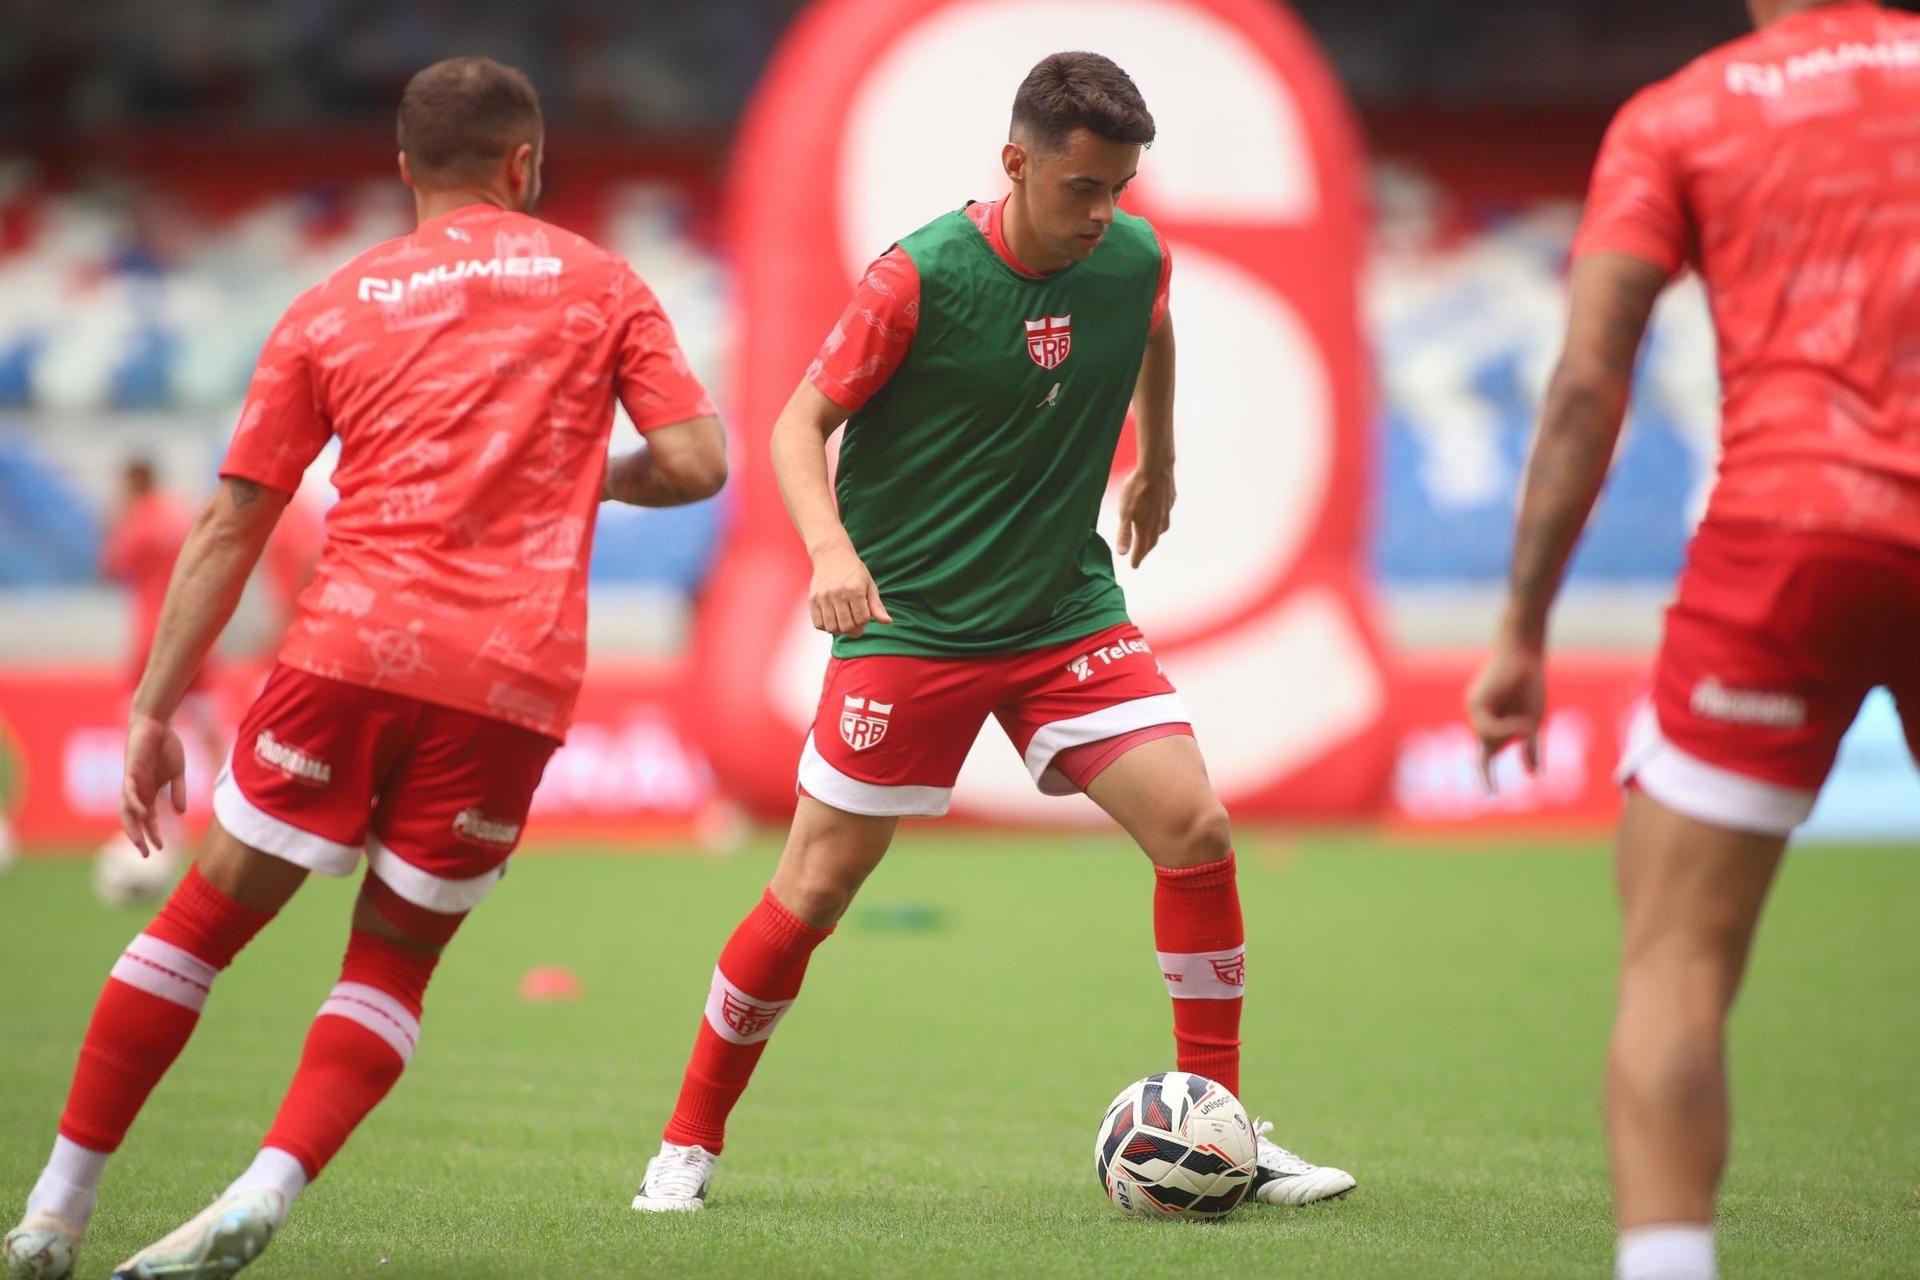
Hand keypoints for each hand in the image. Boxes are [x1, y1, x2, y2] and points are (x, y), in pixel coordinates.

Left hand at [121, 712, 187, 854]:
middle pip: (134, 820)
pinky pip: (128, 791)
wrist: (157, 723)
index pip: (148, 819)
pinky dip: (132, 803)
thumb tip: (180, 813)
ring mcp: (132, 782)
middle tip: (146, 854)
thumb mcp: (178, 773)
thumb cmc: (167, 745)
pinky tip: (140, 813)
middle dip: (138, 837)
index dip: (153, 834)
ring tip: (139, 841)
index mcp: (149, 791)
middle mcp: (137, 790)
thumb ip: (178, 792)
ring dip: (132, 827)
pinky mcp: (131, 771)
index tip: (161, 849)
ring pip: (127, 810)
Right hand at [808, 541, 891, 638]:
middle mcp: (837, 594)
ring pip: (832, 628)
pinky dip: (826, 626)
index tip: (864, 616)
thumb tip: (888, 622)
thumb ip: (877, 605)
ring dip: (840, 629)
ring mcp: (823, 597)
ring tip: (843, 621)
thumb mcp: (869, 585)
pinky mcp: (813, 599)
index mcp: (854, 590)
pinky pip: (818, 624)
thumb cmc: (854, 570)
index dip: (865, 622)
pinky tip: (833, 618)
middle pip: (847, 626)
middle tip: (855, 623)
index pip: (862, 619)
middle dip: (854, 629)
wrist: (831, 554)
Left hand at [1116, 465, 1174, 568]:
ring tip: (1150, 539)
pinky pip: (1166, 515)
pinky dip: (1161, 521)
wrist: (1157, 468)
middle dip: (1145, 550)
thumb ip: (1124, 533)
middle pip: (1152, 540)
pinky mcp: (1170, 500)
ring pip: (1161, 529)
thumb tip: (1122, 553)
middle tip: (1141, 556)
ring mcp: (1165, 510)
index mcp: (1145, 525)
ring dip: (1154, 537)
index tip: (1134, 566)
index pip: (1141, 547)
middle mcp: (1158, 521)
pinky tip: (1158, 516)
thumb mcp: (1125, 511)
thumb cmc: (1137, 488)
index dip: (1137, 557)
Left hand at [1465, 638, 1546, 794]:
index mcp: (1492, 725)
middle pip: (1492, 748)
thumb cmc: (1529, 685)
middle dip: (1512, 740)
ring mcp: (1475, 712)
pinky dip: (1506, 729)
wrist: (1523, 654)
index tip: (1491, 798)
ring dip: (1510, 734)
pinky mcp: (1474, 704)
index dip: (1487, 777)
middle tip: (1527, 723)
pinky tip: (1522, 722)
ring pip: (1488, 741)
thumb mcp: (1534, 722)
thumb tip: (1533, 774)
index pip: (1486, 757)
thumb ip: (1529, 746)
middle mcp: (1479, 720)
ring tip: (1526, 719)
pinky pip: (1488, 730)